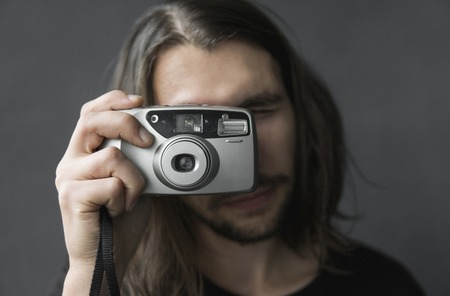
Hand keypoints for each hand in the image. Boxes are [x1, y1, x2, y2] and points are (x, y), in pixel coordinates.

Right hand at [55, 90, 152, 293]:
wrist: (108, 256)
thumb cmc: (121, 219)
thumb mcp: (134, 180)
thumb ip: (138, 159)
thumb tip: (159, 137)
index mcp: (84, 153)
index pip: (91, 113)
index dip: (113, 101)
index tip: (139, 100)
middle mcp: (72, 161)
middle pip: (93, 120)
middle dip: (127, 123)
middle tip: (148, 141)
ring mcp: (69, 178)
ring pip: (112, 156)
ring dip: (134, 180)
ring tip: (129, 199)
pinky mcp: (71, 197)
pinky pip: (112, 184)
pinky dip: (126, 198)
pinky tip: (118, 211)